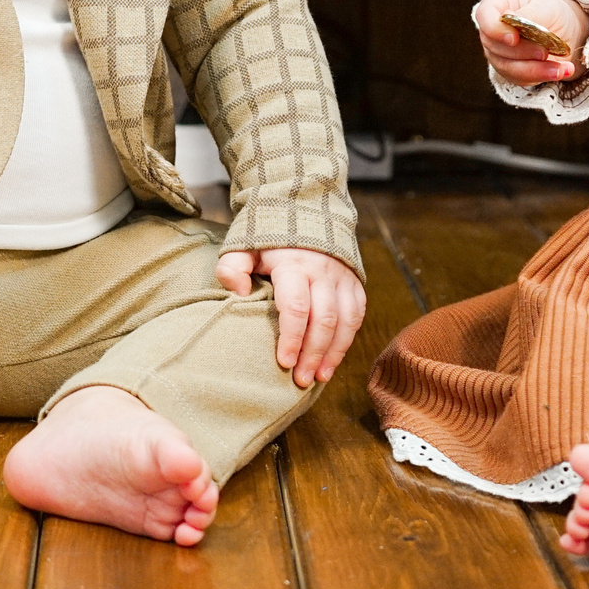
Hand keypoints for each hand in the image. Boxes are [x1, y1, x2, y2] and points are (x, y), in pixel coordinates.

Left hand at [216, 246, 366, 387]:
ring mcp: (342, 277)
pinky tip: (334, 359)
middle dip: (313, 353)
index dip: (291, 338)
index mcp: (294, 264)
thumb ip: (232, 268)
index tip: (283, 362)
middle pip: (323, 319)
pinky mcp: (354, 282)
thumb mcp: (242, 245)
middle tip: (300, 379)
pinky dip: (347, 340)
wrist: (303, 209)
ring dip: (334, 352)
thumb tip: (238, 294)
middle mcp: (323, 271)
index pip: (296, 307)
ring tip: (319, 377)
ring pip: (345, 321)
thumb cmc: (267, 236)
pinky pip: (356, 315)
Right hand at [474, 0, 588, 87]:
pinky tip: (562, 70)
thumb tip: (509, 17)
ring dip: (537, 69)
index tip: (514, 39)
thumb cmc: (550, 10)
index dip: (496, 30)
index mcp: (497, 6)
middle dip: (523, 52)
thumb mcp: (545, 6)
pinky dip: (543, 76)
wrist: (563, 28)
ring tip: (560, 68)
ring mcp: (498, 54)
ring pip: (509, 68)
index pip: (485, 16)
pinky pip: (521, 78)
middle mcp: (492, 32)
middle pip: (496, 47)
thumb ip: (528, 13)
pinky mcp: (510, 71)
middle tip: (545, 52)